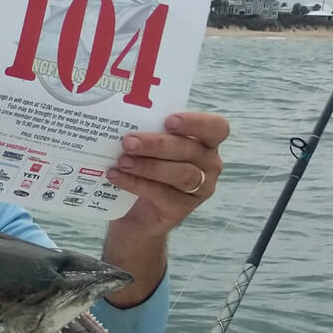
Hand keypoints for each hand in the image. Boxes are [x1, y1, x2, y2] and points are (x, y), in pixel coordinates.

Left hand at [106, 111, 230, 238]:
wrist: (134, 213)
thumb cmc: (144, 168)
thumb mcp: (147, 148)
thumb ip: (146, 133)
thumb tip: (123, 119)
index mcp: (205, 142)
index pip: (216, 128)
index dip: (196, 123)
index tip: (168, 121)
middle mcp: (209, 164)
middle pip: (191, 150)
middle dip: (157, 145)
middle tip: (128, 142)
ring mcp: (200, 189)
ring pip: (182, 174)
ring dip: (149, 166)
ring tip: (122, 161)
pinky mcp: (182, 208)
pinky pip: (162, 194)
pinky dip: (136, 184)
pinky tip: (116, 177)